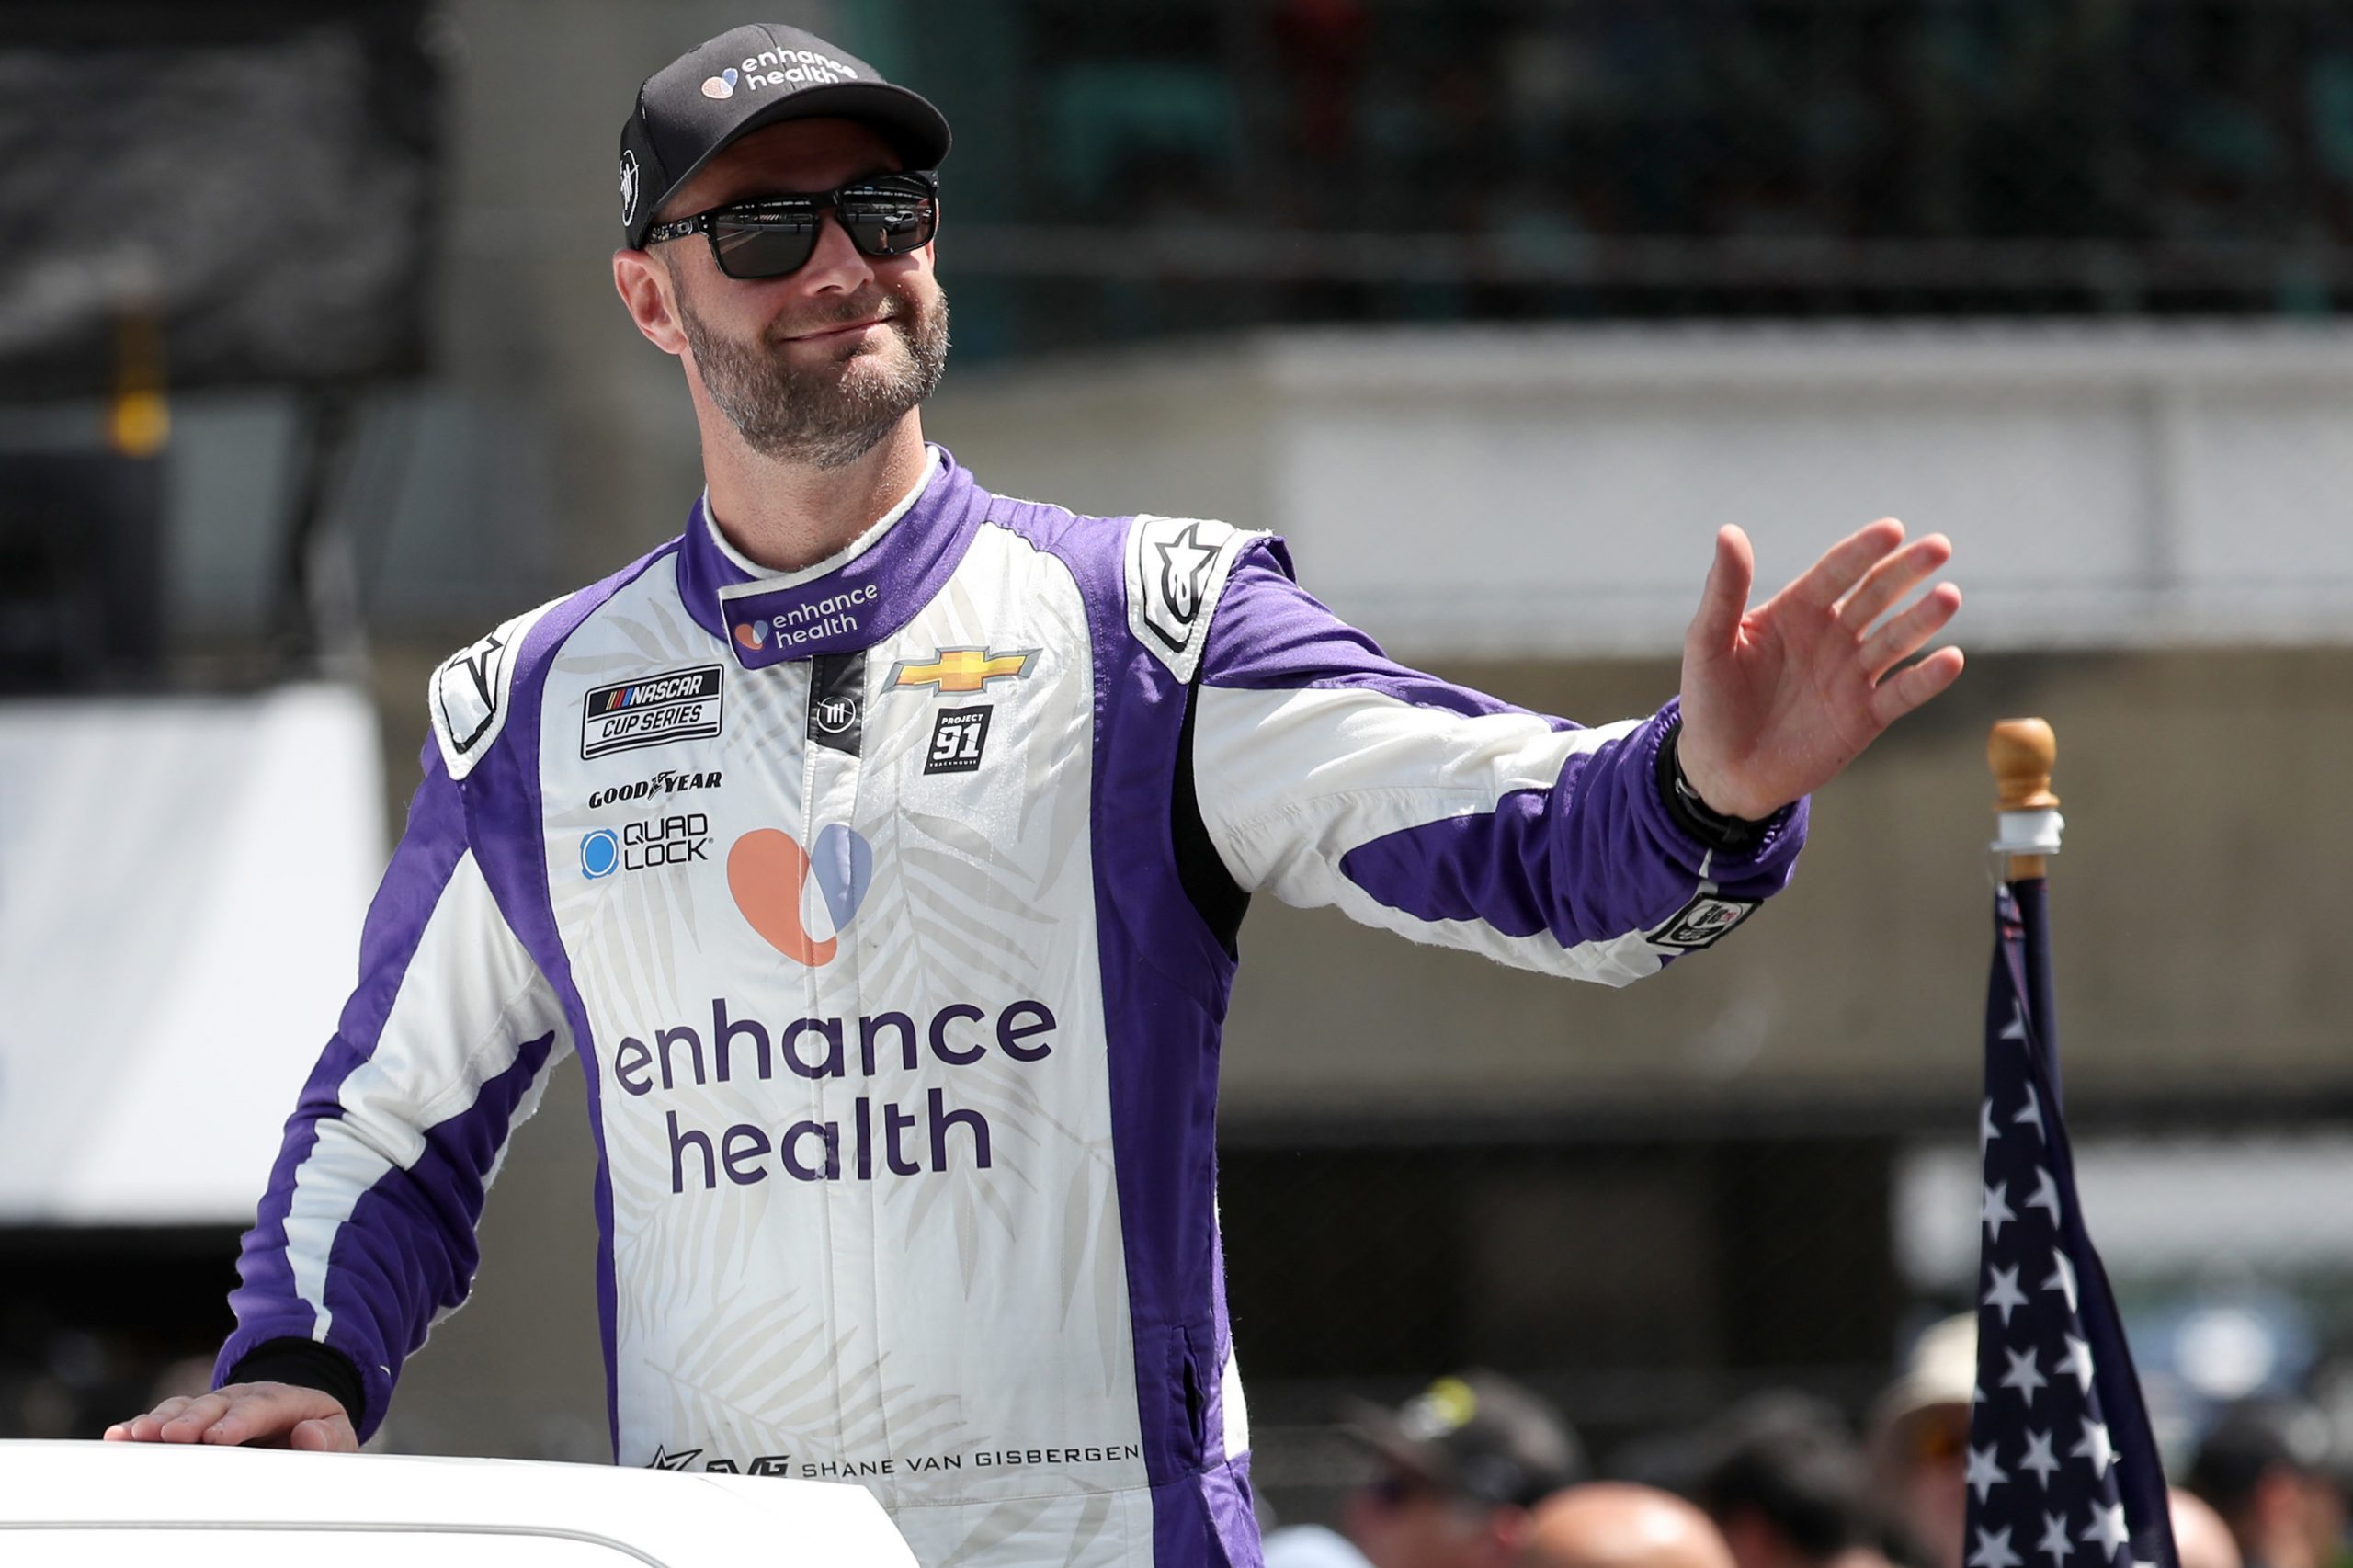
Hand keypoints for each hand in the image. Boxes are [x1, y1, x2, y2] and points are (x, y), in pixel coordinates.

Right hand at [104, 1381, 356, 1450]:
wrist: (301, 1415)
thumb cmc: (317, 1432)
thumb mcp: (336, 1433)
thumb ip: (329, 1438)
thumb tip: (310, 1435)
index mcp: (282, 1401)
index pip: (260, 1407)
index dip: (238, 1421)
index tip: (219, 1436)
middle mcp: (243, 1399)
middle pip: (215, 1406)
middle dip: (191, 1420)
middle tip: (170, 1435)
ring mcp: (215, 1407)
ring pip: (184, 1409)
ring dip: (159, 1422)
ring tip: (135, 1435)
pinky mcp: (193, 1420)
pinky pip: (165, 1421)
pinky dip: (142, 1428)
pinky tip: (119, 1436)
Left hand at [1677, 519, 1962, 820]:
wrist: (1721, 771)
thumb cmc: (1709, 702)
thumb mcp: (1708, 643)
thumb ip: (1724, 591)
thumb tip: (1729, 531)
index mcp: (1796, 611)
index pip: (1835, 572)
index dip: (1862, 551)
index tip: (1893, 528)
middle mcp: (1831, 636)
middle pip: (1876, 596)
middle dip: (1907, 571)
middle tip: (1939, 547)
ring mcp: (1851, 675)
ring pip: (1895, 640)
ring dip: (1922, 618)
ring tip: (1948, 596)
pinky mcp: (1865, 716)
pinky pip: (1902, 693)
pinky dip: (1927, 679)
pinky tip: (1951, 659)